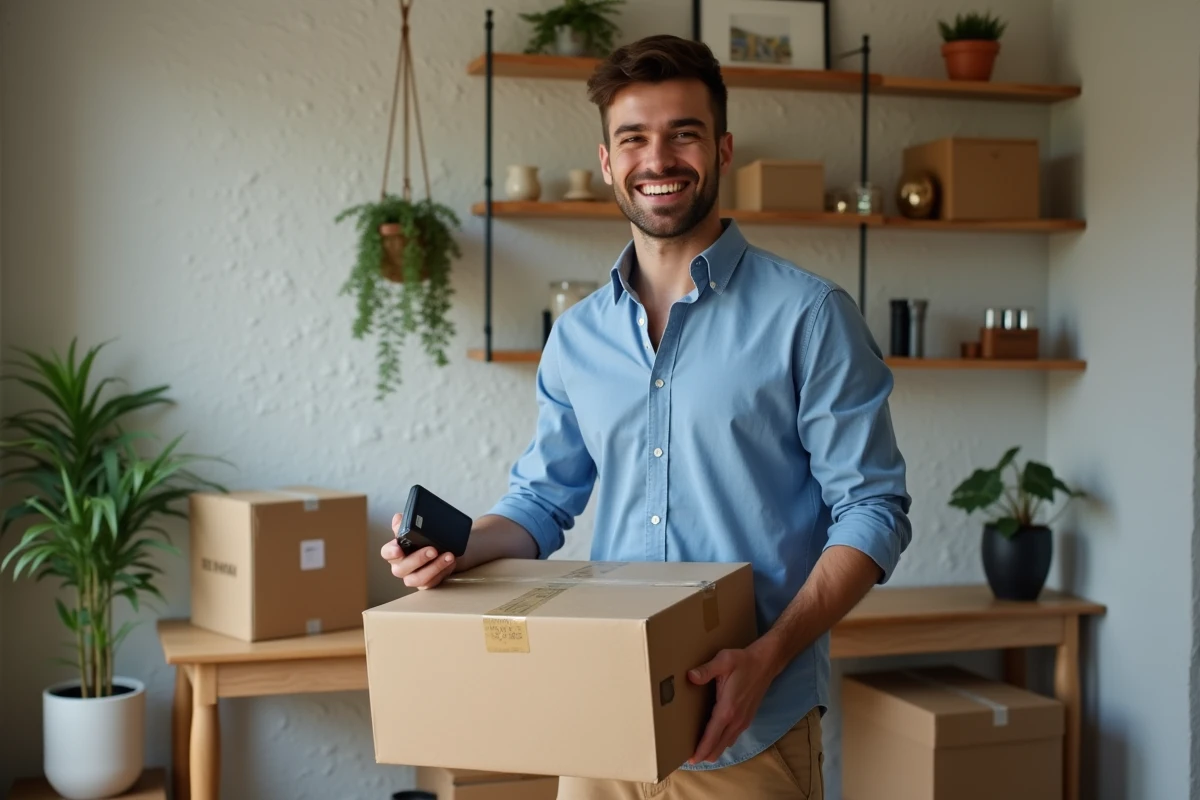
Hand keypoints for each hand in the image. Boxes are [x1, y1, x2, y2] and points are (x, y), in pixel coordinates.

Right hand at [379, 513, 457, 589]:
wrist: (449, 548)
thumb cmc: (429, 539)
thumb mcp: (419, 529)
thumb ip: (407, 524)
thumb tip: (398, 518)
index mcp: (396, 551)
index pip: (387, 553)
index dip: (391, 551)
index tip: (398, 549)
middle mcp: (402, 567)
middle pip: (401, 569)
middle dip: (418, 559)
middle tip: (433, 550)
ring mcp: (413, 577)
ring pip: (418, 579)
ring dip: (434, 567)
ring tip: (448, 557)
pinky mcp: (426, 584)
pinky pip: (432, 583)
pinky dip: (443, 572)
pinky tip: (451, 562)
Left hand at [686, 645, 777, 764]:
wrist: (766, 663)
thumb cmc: (743, 661)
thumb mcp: (723, 661)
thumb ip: (706, 670)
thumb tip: (690, 676)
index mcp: (728, 709)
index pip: (712, 736)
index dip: (701, 749)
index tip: (691, 760)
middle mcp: (736, 720)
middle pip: (719, 746)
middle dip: (705, 754)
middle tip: (690, 760)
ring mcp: (743, 721)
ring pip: (727, 744)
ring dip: (714, 750)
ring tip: (700, 752)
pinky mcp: (747, 719)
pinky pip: (732, 737)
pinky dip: (722, 743)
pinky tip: (715, 740)